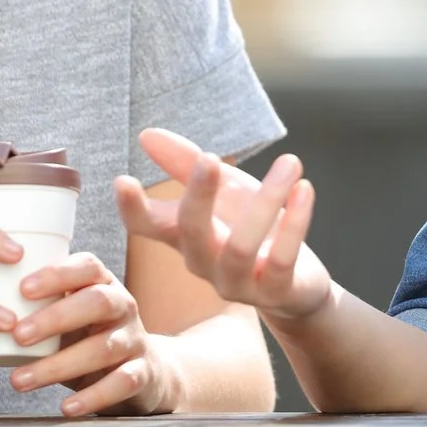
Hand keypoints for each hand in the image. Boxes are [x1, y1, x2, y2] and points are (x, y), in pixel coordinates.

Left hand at [6, 253, 167, 414]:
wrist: (144, 371)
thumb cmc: (87, 337)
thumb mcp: (66, 317)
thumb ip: (28, 313)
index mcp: (103, 283)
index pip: (86, 267)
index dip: (56, 274)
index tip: (22, 288)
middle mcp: (123, 305)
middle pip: (97, 301)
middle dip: (55, 317)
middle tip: (17, 336)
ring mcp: (135, 339)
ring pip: (103, 348)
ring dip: (58, 365)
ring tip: (19, 381)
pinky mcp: (142, 373)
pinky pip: (121, 383)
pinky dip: (93, 396)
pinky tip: (65, 407)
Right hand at [115, 127, 332, 324]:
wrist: (298, 283)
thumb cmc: (253, 229)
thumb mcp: (225, 190)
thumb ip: (187, 164)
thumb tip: (145, 135)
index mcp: (185, 236)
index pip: (147, 226)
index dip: (131, 208)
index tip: (122, 180)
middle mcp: (204, 263)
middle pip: (190, 233)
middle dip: (198, 196)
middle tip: (209, 157)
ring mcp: (237, 283)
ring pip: (241, 247)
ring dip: (266, 200)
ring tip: (290, 162)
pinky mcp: (274, 292)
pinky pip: (281, 260)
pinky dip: (295, 224)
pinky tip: (304, 190)